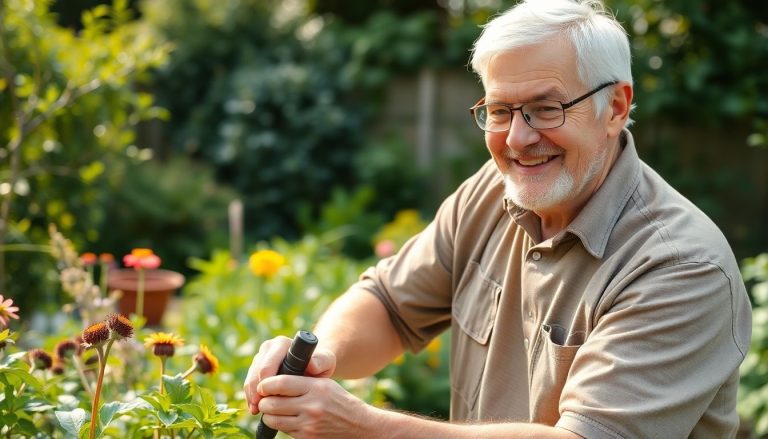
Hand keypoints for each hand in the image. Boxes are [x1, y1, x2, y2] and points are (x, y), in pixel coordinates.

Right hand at [243, 336, 335, 414]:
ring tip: (256, 410)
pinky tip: (255, 408)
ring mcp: (262, 357)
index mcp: (282, 344)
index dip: (266, 381)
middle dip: (256, 389)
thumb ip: (321, 361)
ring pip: (251, 377)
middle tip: (259, 407)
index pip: (268, 363)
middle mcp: (270, 347)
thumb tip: (311, 365)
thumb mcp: (325, 362)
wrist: (314, 367)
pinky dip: (251, 396)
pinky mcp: (257, 368)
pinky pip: (249, 383)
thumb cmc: (320, 364)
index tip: (268, 396)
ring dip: (251, 394)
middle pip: (256, 370)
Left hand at [257, 375, 372, 438]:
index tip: (262, 386)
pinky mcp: (307, 437)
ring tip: (271, 410)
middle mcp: (312, 405)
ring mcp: (309, 424)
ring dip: (268, 415)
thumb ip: (301, 381)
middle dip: (264, 402)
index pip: (281, 383)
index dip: (266, 385)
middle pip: (272, 403)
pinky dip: (280, 424)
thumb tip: (272, 383)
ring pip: (274, 419)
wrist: (357, 425)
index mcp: (316, 387)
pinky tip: (285, 419)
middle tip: (264, 400)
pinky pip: (283, 430)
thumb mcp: (324, 385)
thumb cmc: (338, 401)